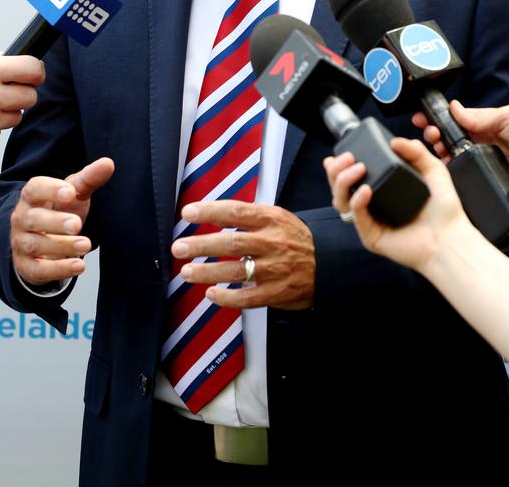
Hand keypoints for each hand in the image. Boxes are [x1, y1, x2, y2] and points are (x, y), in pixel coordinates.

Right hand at [10, 157, 114, 286]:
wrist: (45, 240)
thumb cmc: (59, 210)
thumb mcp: (74, 193)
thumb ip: (89, 179)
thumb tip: (108, 163)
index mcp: (32, 196)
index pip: (34, 189)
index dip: (50, 190)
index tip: (70, 192)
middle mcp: (22, 218)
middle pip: (33, 219)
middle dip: (55, 222)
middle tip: (77, 224)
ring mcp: (21, 243)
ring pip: (35, 245)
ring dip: (61, 246)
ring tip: (85, 245)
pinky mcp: (26, 266)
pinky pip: (38, 270)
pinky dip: (58, 269)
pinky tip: (79, 266)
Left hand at [171, 201, 314, 309]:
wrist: (329, 262)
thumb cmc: (296, 238)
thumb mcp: (278, 217)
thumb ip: (250, 216)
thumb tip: (214, 213)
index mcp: (271, 219)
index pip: (235, 211)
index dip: (210, 211)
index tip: (188, 212)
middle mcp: (271, 242)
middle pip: (230, 243)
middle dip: (201, 245)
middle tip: (179, 247)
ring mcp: (275, 268)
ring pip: (235, 271)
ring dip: (207, 272)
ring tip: (186, 272)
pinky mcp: (278, 292)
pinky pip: (247, 297)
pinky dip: (227, 297)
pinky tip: (211, 294)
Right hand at [323, 138, 472, 272]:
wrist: (451, 237)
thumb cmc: (443, 209)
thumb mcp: (433, 170)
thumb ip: (416, 151)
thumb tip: (395, 141)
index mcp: (380, 189)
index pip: (351, 175)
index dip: (340, 165)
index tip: (342, 152)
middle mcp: (371, 204)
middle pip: (339, 186)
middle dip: (337, 169)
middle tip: (347, 158)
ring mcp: (369, 221)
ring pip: (341, 201)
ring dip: (343, 182)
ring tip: (357, 170)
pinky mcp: (371, 236)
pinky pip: (356, 217)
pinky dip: (357, 201)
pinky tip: (366, 191)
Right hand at [412, 100, 508, 205]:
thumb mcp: (508, 116)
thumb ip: (480, 115)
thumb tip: (454, 107)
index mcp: (484, 126)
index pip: (454, 120)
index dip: (438, 117)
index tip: (423, 116)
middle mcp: (477, 142)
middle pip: (446, 136)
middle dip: (432, 131)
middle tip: (429, 131)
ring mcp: (476, 160)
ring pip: (447, 153)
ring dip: (436, 147)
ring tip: (434, 143)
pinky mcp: (476, 176)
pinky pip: (456, 171)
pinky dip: (445, 166)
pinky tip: (441, 161)